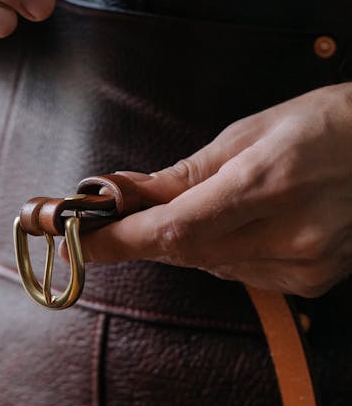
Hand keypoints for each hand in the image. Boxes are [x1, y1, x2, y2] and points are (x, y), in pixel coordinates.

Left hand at [79, 84, 351, 297]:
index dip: (119, 241)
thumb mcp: (249, 133)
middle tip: (119, 216)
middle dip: (147, 235)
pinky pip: (245, 274)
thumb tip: (119, 193)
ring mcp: (306, 265)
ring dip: (192, 240)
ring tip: (217, 202)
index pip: (173, 230)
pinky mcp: (315, 282)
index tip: (77, 242)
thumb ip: (181, 174)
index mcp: (267, 184)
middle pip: (186, 252)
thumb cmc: (326, 123)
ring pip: (212, 266)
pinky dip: (229, 251)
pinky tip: (252, 223)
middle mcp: (288, 234)